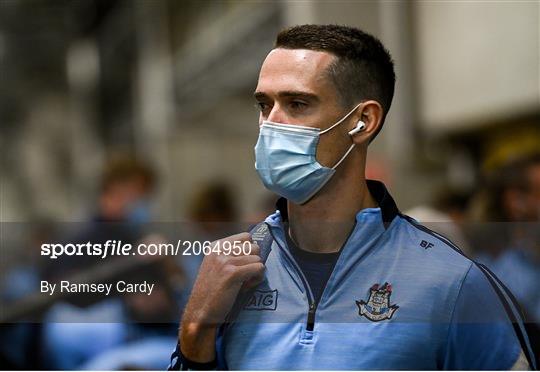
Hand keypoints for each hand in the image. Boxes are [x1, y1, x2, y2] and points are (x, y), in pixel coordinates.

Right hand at [179, 232, 264, 361]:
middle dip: (254, 260)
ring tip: (246, 282)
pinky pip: (259, 268)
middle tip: (246, 275)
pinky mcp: (232, 273)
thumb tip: (257, 246)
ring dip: (256, 271)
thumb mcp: (216, 266)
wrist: (200, 313)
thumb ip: (231, 254)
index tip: (243, 264)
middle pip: (254, 246)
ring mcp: (225, 261)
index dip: (250, 251)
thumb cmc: (212, 292)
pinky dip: (257, 279)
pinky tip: (247, 287)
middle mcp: (219, 250)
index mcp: (215, 246)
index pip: (246, 236)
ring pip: (258, 257)